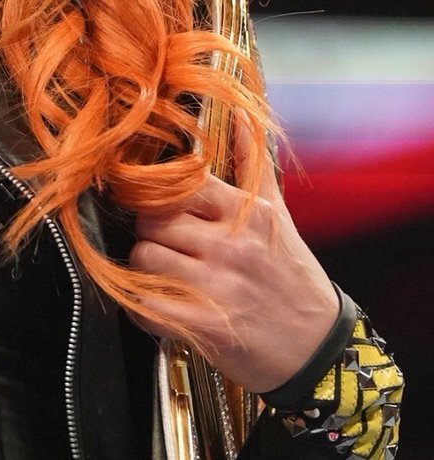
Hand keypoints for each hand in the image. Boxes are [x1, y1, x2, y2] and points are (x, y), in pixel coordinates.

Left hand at [129, 127, 339, 393]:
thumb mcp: (277, 216)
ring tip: (165, 273)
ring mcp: (215, 286)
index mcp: (244, 214)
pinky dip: (142, 305)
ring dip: (145, 267)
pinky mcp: (202, 325)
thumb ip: (252, 164)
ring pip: (142, 257)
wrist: (320, 350)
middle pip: (150, 220)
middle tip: (165, 243)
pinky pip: (144, 303)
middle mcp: (229, 246)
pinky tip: (159, 305)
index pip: (176, 184)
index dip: (159, 194)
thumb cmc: (293, 278)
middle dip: (150, 231)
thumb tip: (240, 114)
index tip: (159, 205)